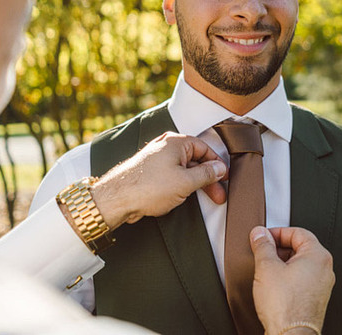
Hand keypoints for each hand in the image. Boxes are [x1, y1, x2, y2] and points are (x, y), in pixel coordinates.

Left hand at [90, 132, 226, 228]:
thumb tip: (219, 168)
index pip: (204, 149)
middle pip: (195, 160)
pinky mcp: (151, 171)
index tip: (224, 177)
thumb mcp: (186, 182)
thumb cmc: (148, 187)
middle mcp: (166, 146)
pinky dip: (182, 185)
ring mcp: (157, 158)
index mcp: (176, 142)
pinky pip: (173, 175)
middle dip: (208, 178)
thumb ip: (206, 174)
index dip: (216, 164)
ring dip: (195, 183)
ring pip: (184, 169)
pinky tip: (184, 196)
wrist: (118, 199)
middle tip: (218, 194)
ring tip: (204, 198)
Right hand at [250, 226, 334, 334]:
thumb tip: (260, 234)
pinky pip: (302, 278)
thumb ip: (262, 245)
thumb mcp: (266, 267)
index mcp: (318, 255)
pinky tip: (274, 284)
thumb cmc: (285, 306)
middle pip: (300, 247)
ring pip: (300, 263)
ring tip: (266, 269)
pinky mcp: (316, 298)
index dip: (277, 232)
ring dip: (282, 262)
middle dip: (279, 247)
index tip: (263, 237)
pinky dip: (288, 276)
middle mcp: (325, 269)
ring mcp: (322, 285)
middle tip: (262, 252)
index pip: (297, 232)